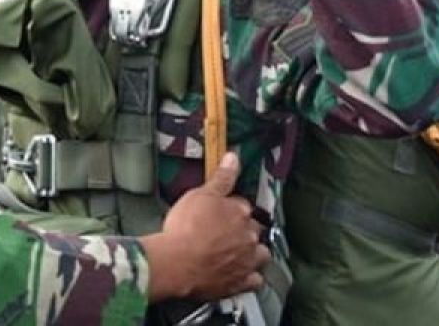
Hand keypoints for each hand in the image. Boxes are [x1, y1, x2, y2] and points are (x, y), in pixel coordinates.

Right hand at [140, 153, 267, 301]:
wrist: (177, 262)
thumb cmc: (186, 226)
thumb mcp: (200, 194)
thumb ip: (221, 177)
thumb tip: (234, 157)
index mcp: (240, 212)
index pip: (243, 205)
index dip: (231, 207)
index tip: (220, 211)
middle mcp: (249, 236)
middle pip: (254, 229)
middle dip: (245, 229)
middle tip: (226, 232)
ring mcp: (247, 261)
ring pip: (261, 255)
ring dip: (253, 253)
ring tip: (238, 252)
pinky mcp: (241, 283)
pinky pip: (254, 280)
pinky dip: (249, 277)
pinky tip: (240, 274)